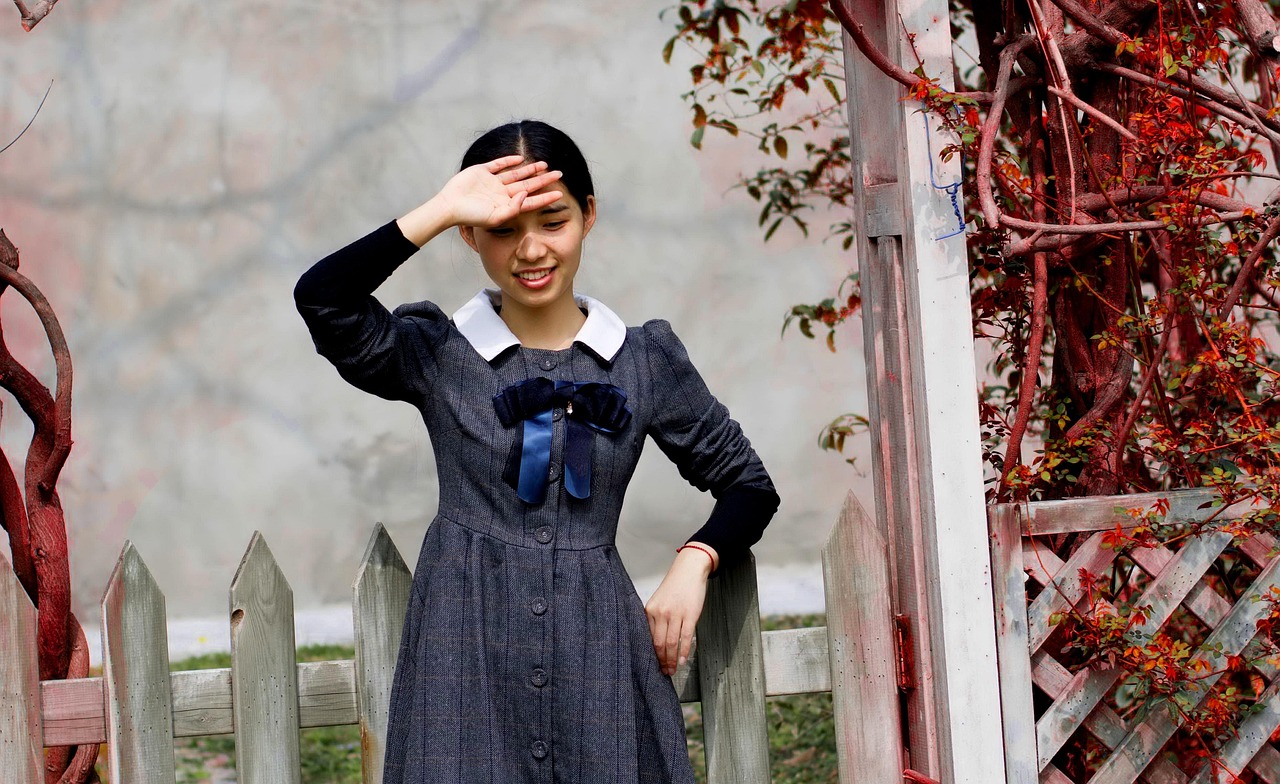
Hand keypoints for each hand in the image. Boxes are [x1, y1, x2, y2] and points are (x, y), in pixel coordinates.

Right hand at [434, 155, 563, 228]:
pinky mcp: (482, 171)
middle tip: (559, 174)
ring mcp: (492, 182)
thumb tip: (526, 195)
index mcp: (507, 205)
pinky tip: (520, 158)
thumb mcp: (495, 218)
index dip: (545, 198)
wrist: (449, 206)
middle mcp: (502, 193)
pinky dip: (509, 161)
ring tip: (545, 164)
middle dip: (543, 180)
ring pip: (516, 174)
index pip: (531, 201)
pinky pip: (498, 164)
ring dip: (530, 169)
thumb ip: (513, 208)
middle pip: (528, 185)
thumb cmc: (471, 216)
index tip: (560, 194)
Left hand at [644, 546, 715, 676]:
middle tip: (664, 672)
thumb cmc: (675, 586)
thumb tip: (655, 641)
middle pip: (659, 644)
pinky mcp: (690, 615)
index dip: (651, 655)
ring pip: (671, 643)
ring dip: (672, 660)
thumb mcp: (658, 601)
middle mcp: (660, 613)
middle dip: (661, 661)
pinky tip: (683, 660)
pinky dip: (684, 651)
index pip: (648, 638)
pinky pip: (686, 637)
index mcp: (650, 610)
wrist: (689, 570)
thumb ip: (655, 618)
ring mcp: (675, 614)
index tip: (653, 665)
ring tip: (673, 670)